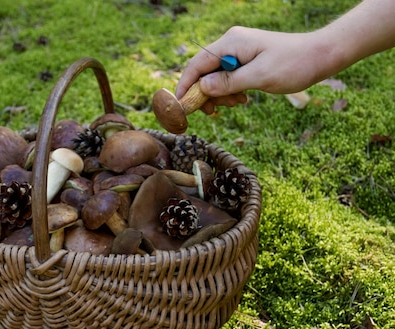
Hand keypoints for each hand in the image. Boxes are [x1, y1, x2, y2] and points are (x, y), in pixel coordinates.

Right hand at [176, 27, 327, 113]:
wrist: (321, 55)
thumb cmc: (294, 63)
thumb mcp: (260, 76)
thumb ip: (229, 82)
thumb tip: (202, 88)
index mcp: (231, 43)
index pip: (197, 64)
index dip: (186, 85)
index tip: (181, 106)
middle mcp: (231, 44)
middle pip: (203, 71)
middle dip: (205, 94)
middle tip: (216, 112)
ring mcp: (238, 51)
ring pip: (214, 77)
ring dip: (220, 95)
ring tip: (236, 104)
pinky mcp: (245, 59)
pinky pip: (227, 77)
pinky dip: (229, 91)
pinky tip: (242, 99)